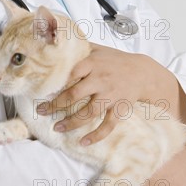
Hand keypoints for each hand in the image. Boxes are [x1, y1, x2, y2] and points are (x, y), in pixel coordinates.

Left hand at [37, 43, 156, 144]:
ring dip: (71, 122)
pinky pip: (108, 125)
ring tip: (57, 128)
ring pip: (89, 113)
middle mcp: (101, 80)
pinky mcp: (119, 108)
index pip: (71, 74)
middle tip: (42, 111)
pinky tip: (84, 142)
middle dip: (56, 105)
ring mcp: (110, 95)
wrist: (142, 72)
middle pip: (75, 95)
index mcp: (93, 64)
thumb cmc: (116, 60)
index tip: (43, 92)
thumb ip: (81, 48)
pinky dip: (97, 136)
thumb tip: (59, 42)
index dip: (56, 84)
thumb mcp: (99, 49)